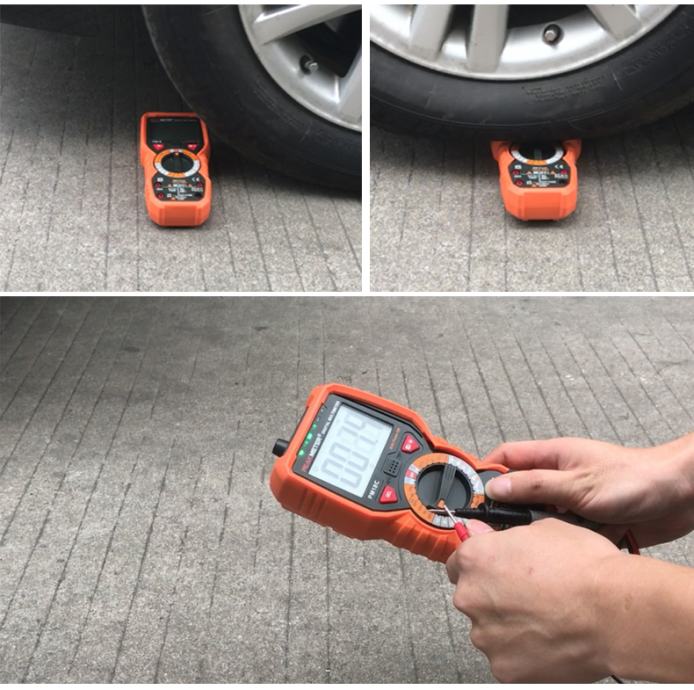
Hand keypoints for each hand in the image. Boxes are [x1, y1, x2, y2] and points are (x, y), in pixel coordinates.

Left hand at [446, 519, 624, 681]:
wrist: (614, 612)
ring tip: (545, 617)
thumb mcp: (541, 528)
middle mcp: (471, 596)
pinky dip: (522, 652)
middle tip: (529, 594)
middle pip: (472, 596)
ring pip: (489, 629)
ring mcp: (486, 636)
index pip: (458, 562)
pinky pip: (506, 657)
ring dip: (507, 624)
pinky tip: (548, 639)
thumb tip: (483, 533)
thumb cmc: (584, 568)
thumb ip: (501, 535)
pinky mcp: (504, 668)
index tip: (494, 569)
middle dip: (494, 595)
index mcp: (475, 559)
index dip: (480, 565)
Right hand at [482, 435, 693, 546]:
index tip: (470, 492)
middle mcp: (559, 477)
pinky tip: (559, 555)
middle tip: (495, 530)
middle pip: (520, 491)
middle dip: (509, 510)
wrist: (680, 496)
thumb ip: (536, 486)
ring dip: (538, 530)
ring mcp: (573, 500)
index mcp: (553, 456)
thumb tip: (496, 488)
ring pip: (541, 517)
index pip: (507, 457)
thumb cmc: (635, 478)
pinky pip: (563, 534)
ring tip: (530, 545)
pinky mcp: (589, 522)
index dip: (487, 472)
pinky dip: (561, 544)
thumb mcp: (578, 484)